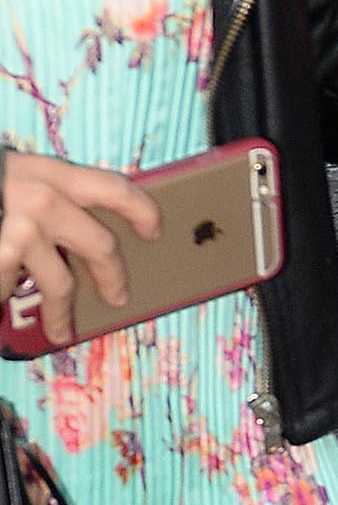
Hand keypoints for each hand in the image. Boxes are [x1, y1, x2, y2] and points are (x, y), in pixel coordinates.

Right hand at [0, 152, 162, 348]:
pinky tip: (3, 297)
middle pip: (100, 244)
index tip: (155, 229)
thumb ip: (45, 195)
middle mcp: (43, 197)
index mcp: (48, 173)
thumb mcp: (10, 179)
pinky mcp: (5, 253)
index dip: (142, 210)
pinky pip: (17, 288)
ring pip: (61, 282)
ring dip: (61, 313)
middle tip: (118, 296)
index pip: (112, 187)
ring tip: (62, 331)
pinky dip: (9, 297)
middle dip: (112, 276)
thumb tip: (81, 231)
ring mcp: (24, 227)